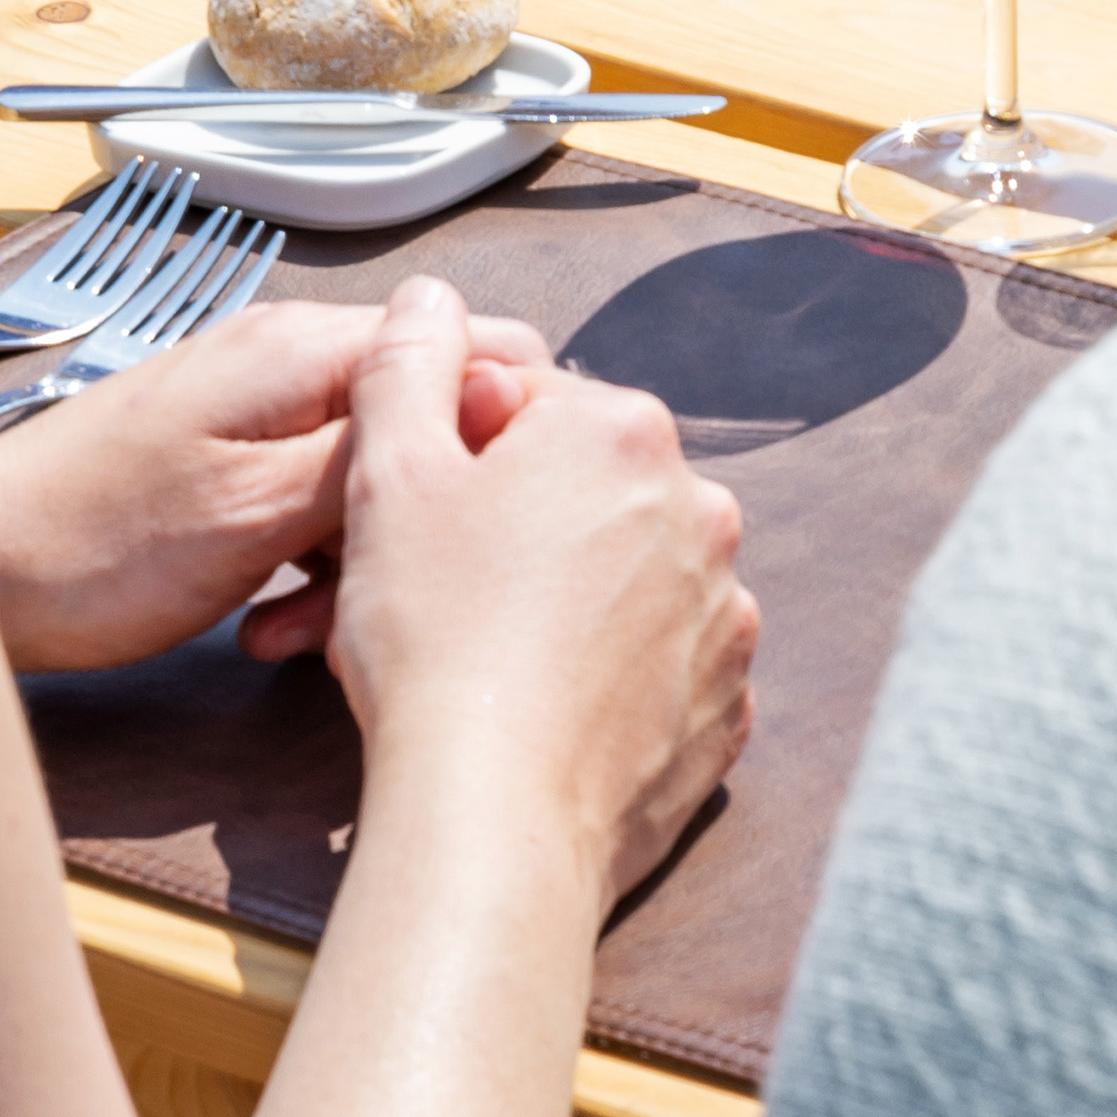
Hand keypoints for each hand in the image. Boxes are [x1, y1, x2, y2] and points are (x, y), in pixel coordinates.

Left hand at [0, 289, 549, 676]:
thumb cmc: (99, 547)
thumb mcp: (259, 513)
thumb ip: (380, 450)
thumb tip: (500, 391)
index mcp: (308, 349)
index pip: (479, 346)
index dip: (506, 436)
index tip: (493, 530)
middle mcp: (289, 354)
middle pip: (425, 414)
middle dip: (425, 511)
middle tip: (378, 605)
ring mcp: (253, 402)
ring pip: (369, 467)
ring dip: (361, 552)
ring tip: (300, 633)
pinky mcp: (225, 452)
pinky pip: (312, 493)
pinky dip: (309, 556)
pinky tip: (270, 622)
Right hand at [322, 277, 757, 897]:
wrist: (492, 818)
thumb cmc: (435, 642)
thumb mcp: (388, 474)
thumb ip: (407, 364)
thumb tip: (431, 299)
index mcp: (623, 431)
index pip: (524, 406)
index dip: (452, 456)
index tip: (411, 520)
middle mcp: (700, 507)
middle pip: (583, 491)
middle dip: (516, 526)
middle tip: (440, 593)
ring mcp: (726, 612)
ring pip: (627, 578)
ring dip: (570, 600)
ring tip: (492, 659)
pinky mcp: (727, 706)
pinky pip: (662, 667)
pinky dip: (614, 680)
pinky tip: (549, 709)